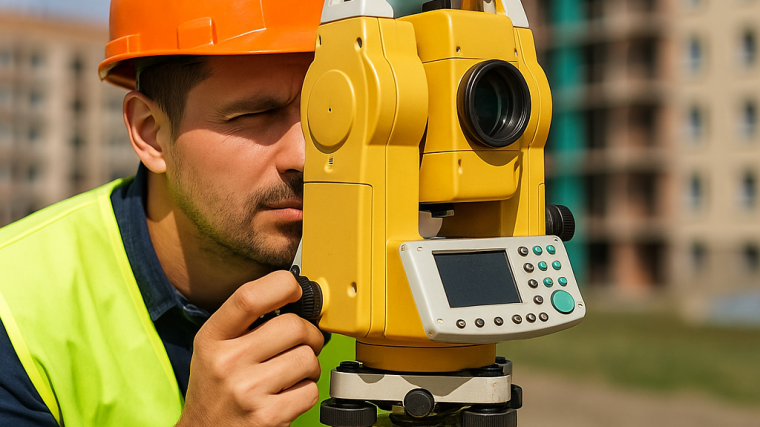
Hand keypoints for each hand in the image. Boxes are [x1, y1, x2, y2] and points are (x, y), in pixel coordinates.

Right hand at [176, 271, 324, 426]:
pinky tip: (288, 395)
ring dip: (310, 366)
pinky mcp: (267, 417)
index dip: (282, 286)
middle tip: (303, 344)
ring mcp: (247, 391)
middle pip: (293, 326)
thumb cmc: (217, 389)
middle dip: (309, 334)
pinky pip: (311, 390)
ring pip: (308, 358)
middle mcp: (226, 362)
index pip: (249, 297)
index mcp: (212, 338)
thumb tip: (297, 297)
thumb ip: (247, 321)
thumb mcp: (215, 348)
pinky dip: (307, 392)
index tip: (295, 292)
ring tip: (291, 373)